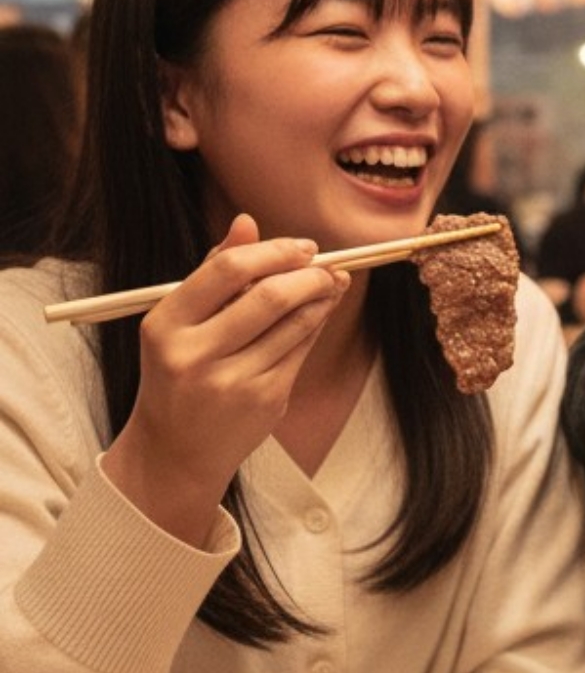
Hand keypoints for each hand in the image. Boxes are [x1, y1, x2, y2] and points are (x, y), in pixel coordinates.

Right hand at [102, 214, 347, 544]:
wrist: (176, 449)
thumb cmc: (178, 374)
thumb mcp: (179, 323)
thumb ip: (213, 273)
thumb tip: (247, 223)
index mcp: (165, 325)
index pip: (227, 271)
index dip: (274, 252)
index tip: (301, 246)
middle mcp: (194, 354)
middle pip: (269, 296)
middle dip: (308, 274)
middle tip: (325, 266)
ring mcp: (231, 381)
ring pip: (295, 324)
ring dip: (322, 297)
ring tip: (331, 282)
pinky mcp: (264, 400)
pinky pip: (301, 350)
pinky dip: (315, 325)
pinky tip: (320, 312)